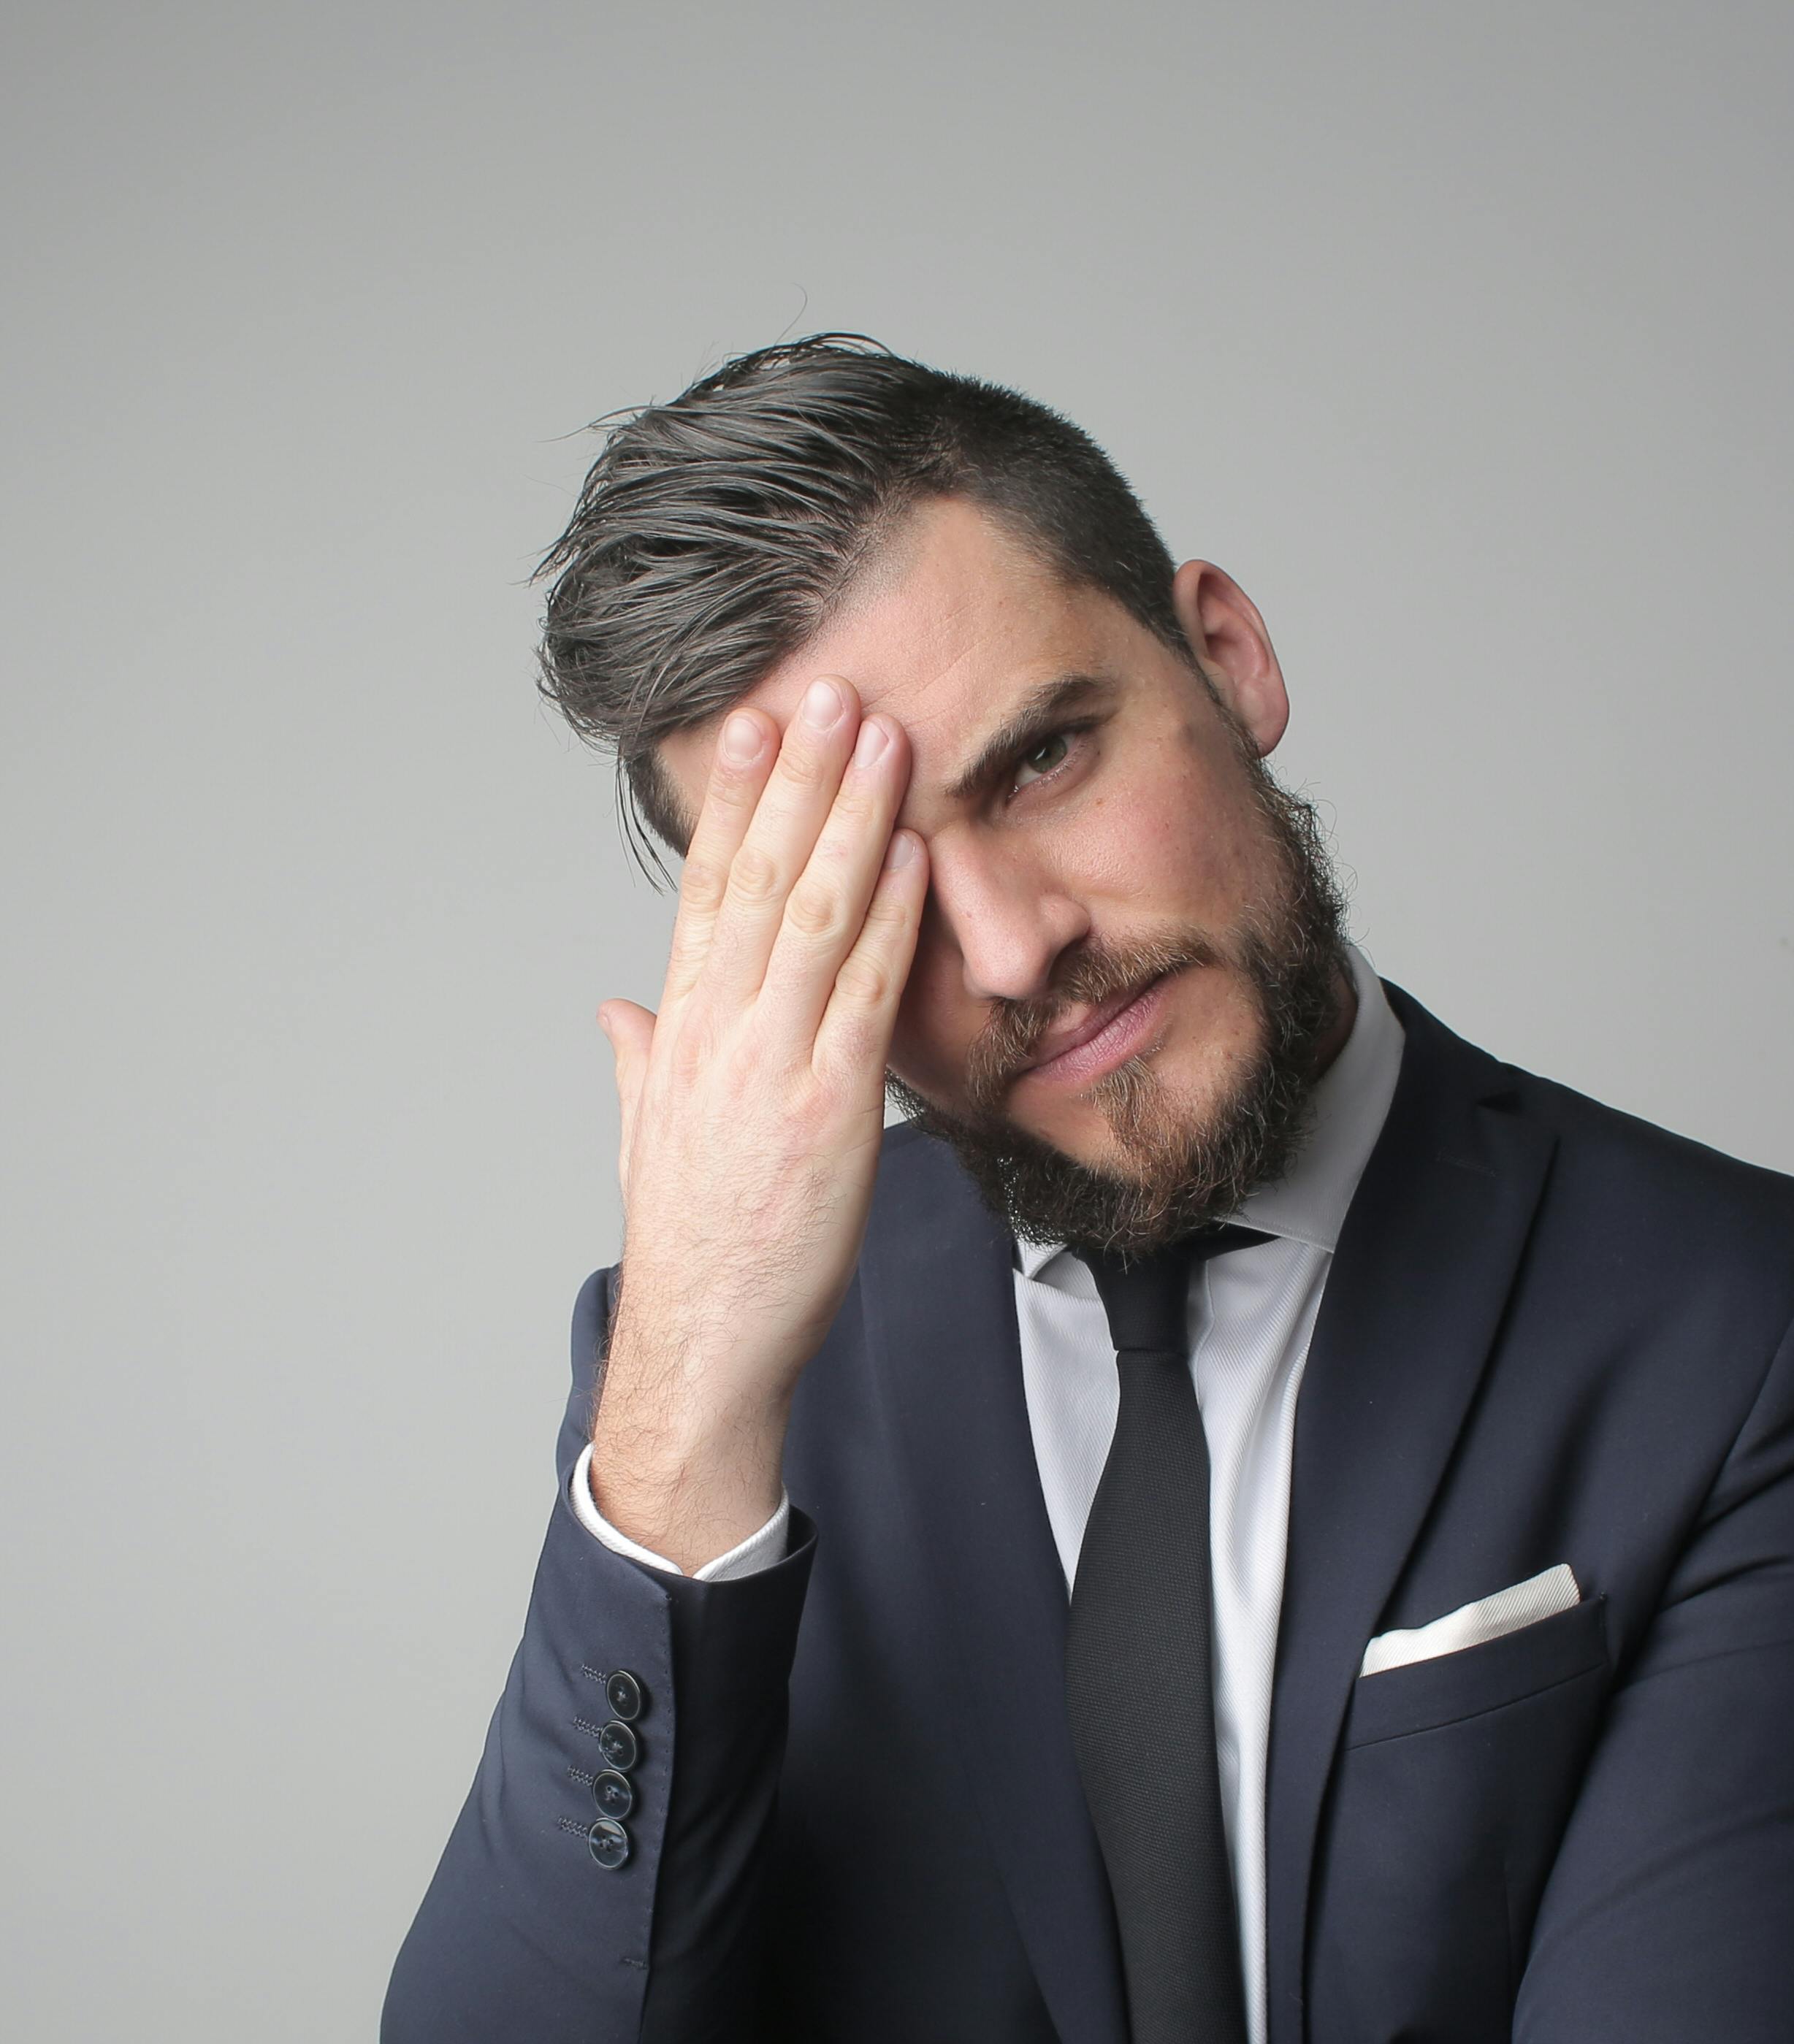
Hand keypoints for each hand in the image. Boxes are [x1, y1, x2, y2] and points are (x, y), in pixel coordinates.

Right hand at [589, 679, 927, 1568]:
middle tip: (829, 690)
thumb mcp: (649, 1140)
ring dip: (851, 818)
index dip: (733, 802)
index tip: (756, 726)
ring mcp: (768, 1068)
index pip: (705, 892)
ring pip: (810, 916)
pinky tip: (914, 854)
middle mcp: (715, 1035)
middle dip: (796, 778)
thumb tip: (618, 1012)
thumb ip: (638, 1064)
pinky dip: (889, 918)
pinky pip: (862, 994)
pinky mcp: (827, 1112)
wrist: (704, 1343)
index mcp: (677, 1036)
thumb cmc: (694, 1249)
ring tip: (880, 737)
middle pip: (756, 879)